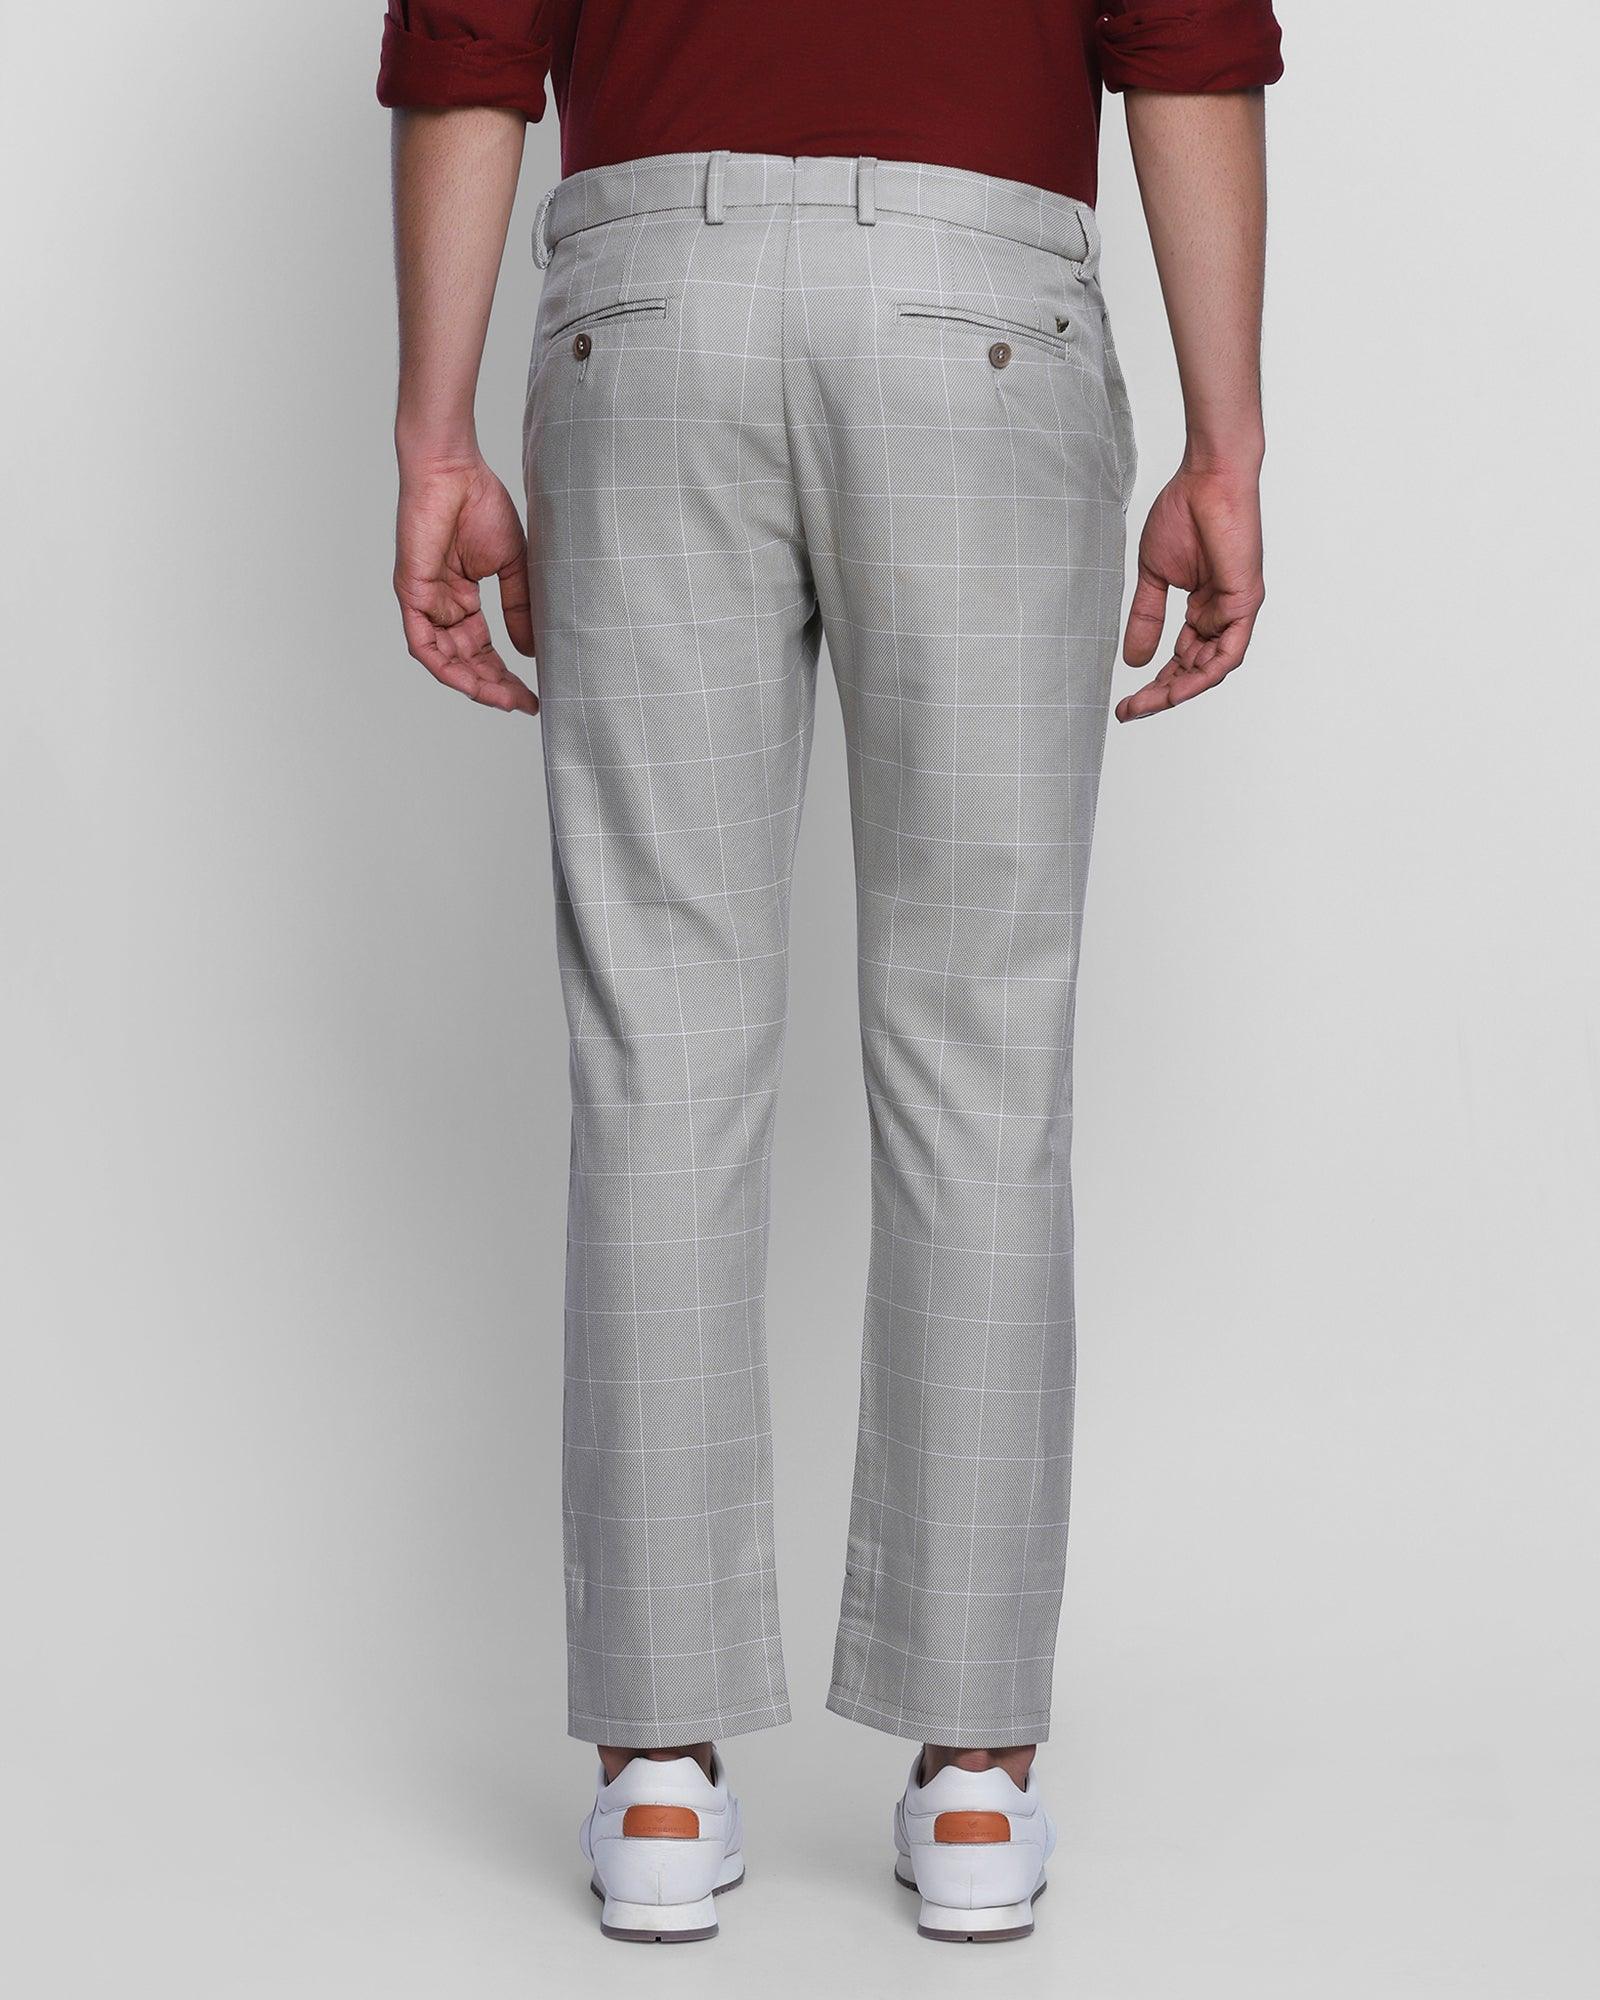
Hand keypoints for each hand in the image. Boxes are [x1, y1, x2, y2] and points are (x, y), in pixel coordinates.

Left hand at [393, 454, 537, 714]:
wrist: (453, 470)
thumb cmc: (480, 503)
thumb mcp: (511, 566)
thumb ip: (520, 607)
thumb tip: (531, 652)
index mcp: (461, 597)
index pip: (481, 649)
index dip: (505, 675)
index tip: (532, 695)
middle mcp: (440, 605)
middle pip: (465, 661)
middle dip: (493, 686)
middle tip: (522, 704)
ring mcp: (424, 601)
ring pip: (444, 661)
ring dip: (474, 684)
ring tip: (504, 700)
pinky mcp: (411, 593)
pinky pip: (423, 644)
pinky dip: (446, 668)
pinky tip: (472, 683)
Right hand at [1117, 462, 1264, 721]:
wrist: (1207, 479)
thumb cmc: (1185, 513)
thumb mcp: (1155, 576)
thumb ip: (1146, 617)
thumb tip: (1133, 659)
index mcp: (1203, 609)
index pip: (1181, 659)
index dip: (1154, 683)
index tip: (1126, 703)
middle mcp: (1221, 615)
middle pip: (1193, 670)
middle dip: (1161, 694)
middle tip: (1131, 711)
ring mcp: (1235, 611)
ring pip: (1211, 669)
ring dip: (1179, 691)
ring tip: (1147, 704)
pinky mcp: (1245, 603)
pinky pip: (1228, 653)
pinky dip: (1204, 675)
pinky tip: (1179, 689)